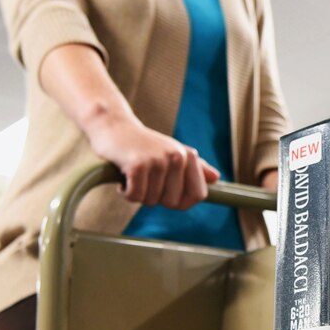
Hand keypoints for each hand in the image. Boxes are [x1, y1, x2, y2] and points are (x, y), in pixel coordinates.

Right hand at [93, 114, 219, 209]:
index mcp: (188, 155)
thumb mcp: (171, 151)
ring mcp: (158, 160)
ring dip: (138, 193)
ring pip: (151, 201)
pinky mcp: (137, 165)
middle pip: (172, 202)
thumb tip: (216, 178)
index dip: (181, 202)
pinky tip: (124, 175)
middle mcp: (176, 157)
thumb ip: (194, 166)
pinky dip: (126, 192)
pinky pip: (135, 197)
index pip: (198, 195)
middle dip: (155, 197)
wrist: (112, 126)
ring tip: (133, 173)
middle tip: (145, 178)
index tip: (165, 193)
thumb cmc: (142, 144)